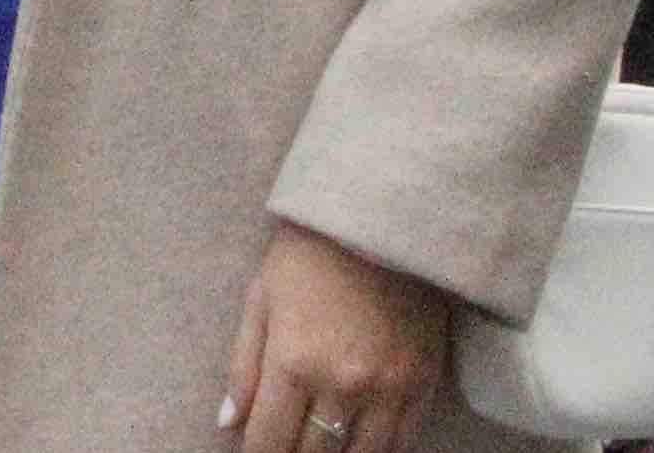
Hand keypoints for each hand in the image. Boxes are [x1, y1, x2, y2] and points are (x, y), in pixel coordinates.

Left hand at [222, 220, 448, 452]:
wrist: (381, 223)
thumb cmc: (307, 256)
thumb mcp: (260, 301)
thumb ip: (243, 367)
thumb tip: (228, 423)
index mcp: (294, 362)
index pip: (270, 439)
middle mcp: (344, 384)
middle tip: (284, 450)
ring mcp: (390, 389)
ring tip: (319, 449)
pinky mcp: (425, 385)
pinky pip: (403, 441)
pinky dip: (379, 451)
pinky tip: (358, 446)